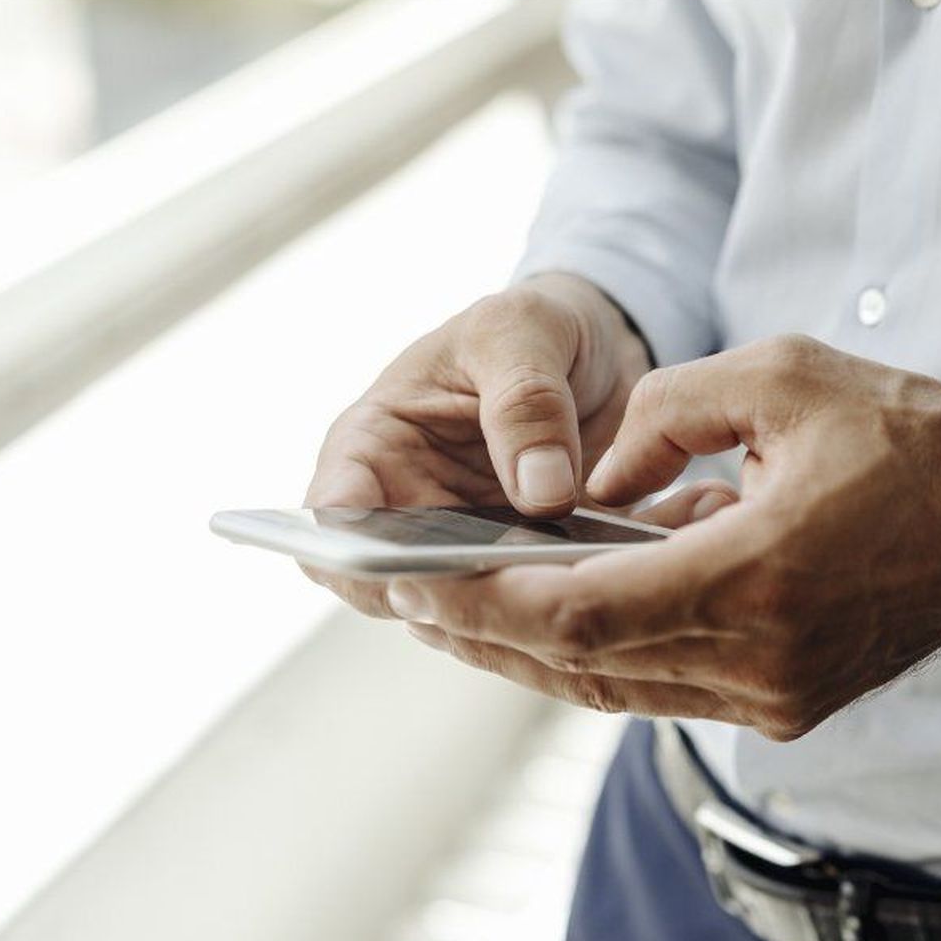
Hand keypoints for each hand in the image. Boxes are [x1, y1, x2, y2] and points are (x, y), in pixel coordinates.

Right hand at [304, 273, 650, 616]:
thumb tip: (541, 496)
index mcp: (375, 448)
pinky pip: (539, 608)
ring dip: (517, 607)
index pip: (328, 523)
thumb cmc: (529, 328)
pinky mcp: (531, 570)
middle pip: (396, 588)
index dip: (349, 556)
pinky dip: (568, 601)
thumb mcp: (521, 331)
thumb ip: (526, 402)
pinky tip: (611, 579)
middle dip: (447, 596)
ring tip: (573, 578)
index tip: (406, 563)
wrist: (596, 349)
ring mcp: (470, 550)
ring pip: (472, 612)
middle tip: (513, 581)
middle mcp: (410, 514)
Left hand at [388, 335, 940, 740]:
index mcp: (757, 579)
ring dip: (530, 652)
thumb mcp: (781, 378)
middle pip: (579, 666)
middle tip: (409, 599)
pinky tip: (546, 617)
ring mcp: (773, 698)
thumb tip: (583, 478)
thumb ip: (663, 418)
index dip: (485, 602)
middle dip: (485, 631)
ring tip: (457, 611)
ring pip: (613, 688)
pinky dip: (595, 656)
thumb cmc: (907, 438)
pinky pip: (659, 686)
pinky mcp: (783, 706)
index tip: (415, 583)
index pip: (578, 615)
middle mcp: (759, 661)